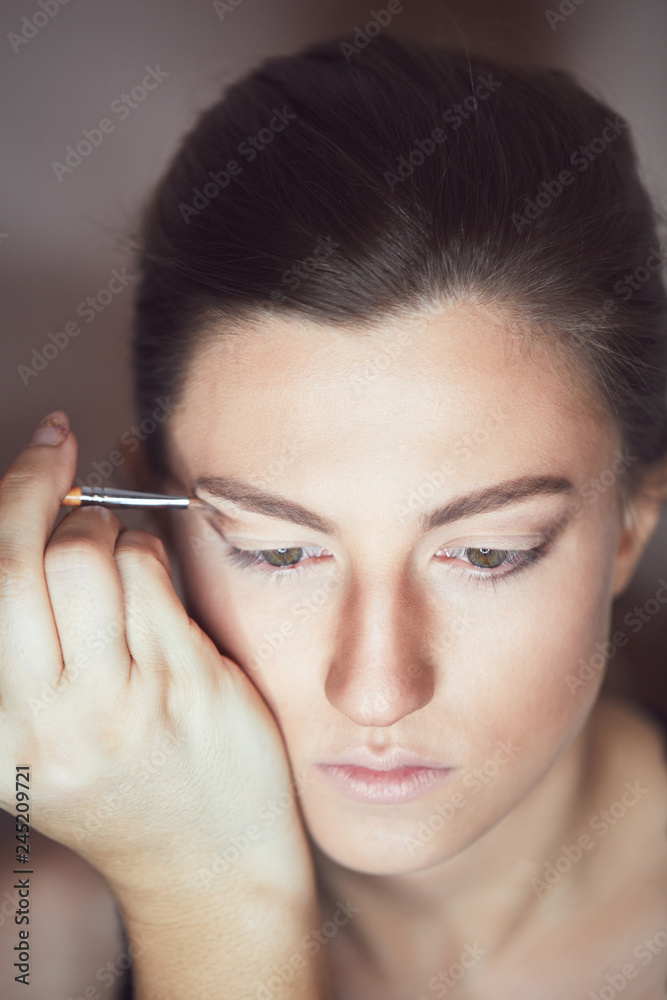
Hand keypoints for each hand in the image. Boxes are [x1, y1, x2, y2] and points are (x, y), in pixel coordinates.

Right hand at [0, 412, 303, 904]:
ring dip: (110, 528)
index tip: (42, 447)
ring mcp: (120, 707)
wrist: (207, 868)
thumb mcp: (52, 730)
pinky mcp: (187, 689)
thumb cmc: (129, 788)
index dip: (13, 495)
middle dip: (52, 494)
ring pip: (96, 558)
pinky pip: (158, 581)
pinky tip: (157, 583)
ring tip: (120, 553)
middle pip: (30, 561)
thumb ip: (34, 633)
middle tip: (73, 480)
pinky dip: (154, 556)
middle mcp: (47, 723)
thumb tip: (41, 505)